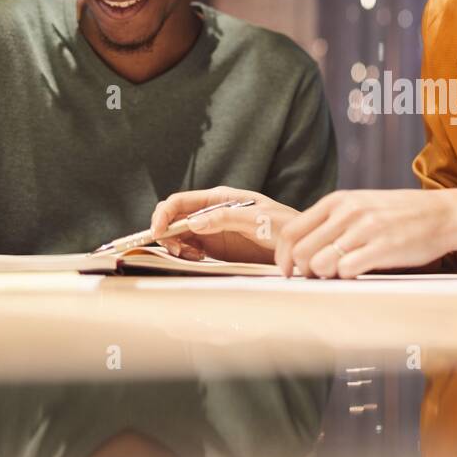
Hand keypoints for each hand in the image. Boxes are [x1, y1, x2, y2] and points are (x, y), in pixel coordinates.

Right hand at [151, 186, 298, 264]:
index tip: (157, 232)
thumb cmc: (283, 225)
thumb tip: (194, 222)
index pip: (181, 201)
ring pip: (179, 236)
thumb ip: (225, 218)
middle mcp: (211, 212)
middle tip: (177, 250)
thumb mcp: (258, 219)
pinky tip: (198, 259)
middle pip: (174, 218)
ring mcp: (212, 231)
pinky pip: (190, 250)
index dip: (164, 214)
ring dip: (176, 246)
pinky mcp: (215, 248)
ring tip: (192, 255)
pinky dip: (186, 256)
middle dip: (167, 233)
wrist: (298, 246)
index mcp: (219, 198)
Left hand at [274, 189, 456, 278]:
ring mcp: (365, 229)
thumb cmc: (401, 215)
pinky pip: (346, 270)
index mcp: (337, 201)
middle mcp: (347, 212)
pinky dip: (345, 278)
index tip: (288, 272)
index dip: (282, 257)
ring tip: (339, 275)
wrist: (444, 214)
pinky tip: (358, 273)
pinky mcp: (383, 247)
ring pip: (319, 263)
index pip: (291, 231)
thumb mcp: (362, 206)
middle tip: (316, 279)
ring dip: (323, 277)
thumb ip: (333, 221)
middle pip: (301, 251)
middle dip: (303, 272)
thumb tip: (302, 249)